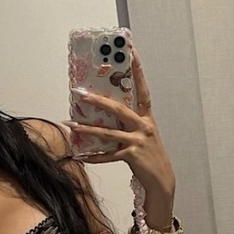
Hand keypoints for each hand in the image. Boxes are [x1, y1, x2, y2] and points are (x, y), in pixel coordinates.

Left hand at [63, 48, 175, 199]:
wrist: (162, 181)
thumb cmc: (149, 157)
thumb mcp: (142, 136)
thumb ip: (128, 125)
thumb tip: (105, 117)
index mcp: (147, 119)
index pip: (142, 90)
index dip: (138, 71)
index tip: (132, 52)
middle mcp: (144, 127)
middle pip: (118, 109)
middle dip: (98, 100)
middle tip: (80, 93)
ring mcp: (138, 141)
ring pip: (109, 133)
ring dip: (87, 129)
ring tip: (71, 124)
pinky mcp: (132, 156)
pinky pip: (109, 156)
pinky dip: (94, 157)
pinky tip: (81, 157)